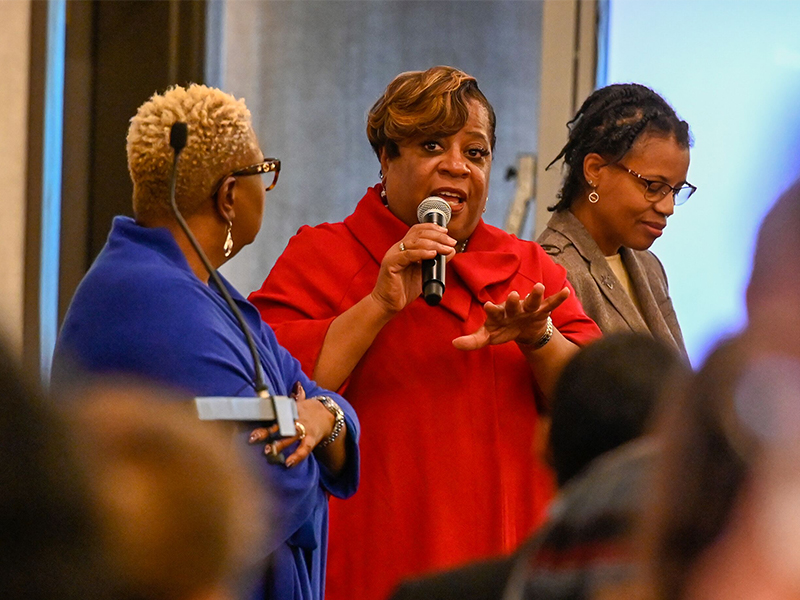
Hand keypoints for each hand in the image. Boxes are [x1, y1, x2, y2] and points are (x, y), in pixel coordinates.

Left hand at [248, 382, 334, 467]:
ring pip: (290, 437)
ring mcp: (304, 429)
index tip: (252, 417)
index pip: (275, 412)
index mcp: (290, 410)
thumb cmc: (307, 411)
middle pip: (280, 424)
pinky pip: (304, 448)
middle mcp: (295, 419)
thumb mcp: (299, 401)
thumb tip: (295, 384)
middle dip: (267, 432)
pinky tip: (288, 464)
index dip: (263, 415)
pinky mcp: (311, 439)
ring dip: (279, 444)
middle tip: (253, 437)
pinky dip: (297, 456)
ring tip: (268, 451)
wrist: (328, 415)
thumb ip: (294, 395)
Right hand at [370, 223, 456, 313]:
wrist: (388, 304)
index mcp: (404, 248)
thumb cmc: (403, 290)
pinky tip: (432, 254)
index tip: (446, 232)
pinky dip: (421, 253)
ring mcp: (393, 255)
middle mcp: (398, 249)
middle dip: (437, 236)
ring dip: (434, 244)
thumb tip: (451, 250)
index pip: (417, 230)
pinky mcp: (390, 264)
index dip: (432, 228)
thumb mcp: (424, 272)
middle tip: (450, 242)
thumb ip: (435, 261)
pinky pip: (407, 255)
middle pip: (418, 234)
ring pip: (415, 242)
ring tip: (446, 249)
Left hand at [452, 283, 569, 350]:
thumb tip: (454, 343)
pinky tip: (566, 292)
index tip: (487, 305)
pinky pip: (550, 304)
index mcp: (499, 314)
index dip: (491, 309)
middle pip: (513, 304)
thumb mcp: (489, 337)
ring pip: (532, 300)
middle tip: (514, 295)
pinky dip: (558, 298)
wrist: (523, 330)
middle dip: (514, 301)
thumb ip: (473, 341)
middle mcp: (513, 308)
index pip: (494, 311)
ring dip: (535, 294)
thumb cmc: (503, 330)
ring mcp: (528, 308)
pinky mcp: (542, 311)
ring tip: (539, 287)